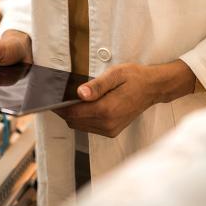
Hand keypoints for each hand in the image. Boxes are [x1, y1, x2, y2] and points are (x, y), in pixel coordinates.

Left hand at [55, 61, 195, 137]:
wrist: (153, 88)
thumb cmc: (135, 78)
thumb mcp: (116, 74)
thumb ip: (97, 85)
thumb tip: (80, 93)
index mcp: (106, 110)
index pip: (73, 112)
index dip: (60, 106)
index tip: (52, 97)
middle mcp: (107, 124)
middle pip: (74, 121)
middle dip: (65, 110)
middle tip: (60, 95)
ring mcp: (110, 130)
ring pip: (80, 126)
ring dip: (74, 115)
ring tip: (73, 99)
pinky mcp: (112, 131)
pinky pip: (89, 128)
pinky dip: (83, 119)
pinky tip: (86, 106)